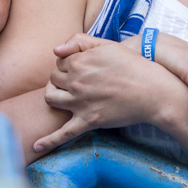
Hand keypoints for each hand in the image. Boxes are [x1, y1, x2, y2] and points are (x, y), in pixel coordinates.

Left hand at [34, 37, 167, 155]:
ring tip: (62, 96)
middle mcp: (75, 81)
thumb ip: (79, 41)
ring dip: (53, 95)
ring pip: (50, 98)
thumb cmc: (132, 65)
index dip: (69, 63)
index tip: (82, 67)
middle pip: (53, 79)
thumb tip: (56, 50)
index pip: (59, 61)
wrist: (152, 91)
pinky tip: (35, 146)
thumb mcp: (107, 44)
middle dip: (61, 78)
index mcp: (78, 61)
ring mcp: (80, 103)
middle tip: (78, 81)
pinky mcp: (88, 121)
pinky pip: (64, 133)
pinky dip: (48, 141)